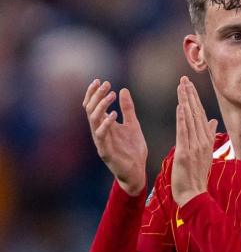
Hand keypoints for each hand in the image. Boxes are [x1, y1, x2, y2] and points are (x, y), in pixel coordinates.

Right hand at [83, 79, 147, 195]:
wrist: (137, 171)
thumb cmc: (133, 150)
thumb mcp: (133, 124)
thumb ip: (128, 109)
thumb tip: (123, 90)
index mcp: (104, 125)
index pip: (93, 106)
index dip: (94, 93)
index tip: (101, 81)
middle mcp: (99, 132)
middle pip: (91, 110)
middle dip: (96, 96)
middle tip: (106, 84)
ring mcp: (101, 142)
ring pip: (93, 120)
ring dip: (101, 106)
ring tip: (111, 95)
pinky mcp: (105, 152)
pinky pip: (101, 136)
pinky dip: (106, 124)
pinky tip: (114, 114)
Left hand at [172, 76, 217, 206]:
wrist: (194, 194)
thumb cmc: (196, 175)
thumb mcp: (205, 153)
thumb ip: (209, 135)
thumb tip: (213, 121)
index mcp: (206, 140)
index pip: (201, 114)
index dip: (195, 99)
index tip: (190, 85)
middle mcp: (202, 140)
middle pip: (196, 113)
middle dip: (190, 95)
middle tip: (184, 79)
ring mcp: (194, 146)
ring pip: (190, 119)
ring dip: (186, 102)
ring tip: (181, 87)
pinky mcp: (185, 152)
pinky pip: (184, 132)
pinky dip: (183, 119)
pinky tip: (181, 106)